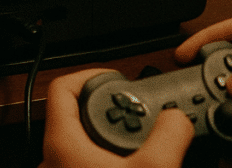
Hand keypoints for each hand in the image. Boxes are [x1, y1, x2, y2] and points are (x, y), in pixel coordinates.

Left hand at [40, 68, 194, 167]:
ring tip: (138, 142)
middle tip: (135, 112)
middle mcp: (54, 160)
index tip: (116, 78)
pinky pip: (87, 163)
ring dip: (111, 138)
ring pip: (83, 142)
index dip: (90, 73)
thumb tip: (178, 119)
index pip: (62, 88)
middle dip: (109, 110)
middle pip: (75, 114)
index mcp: (62, 144)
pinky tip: (133, 165)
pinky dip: (110, 159)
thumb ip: (169, 135)